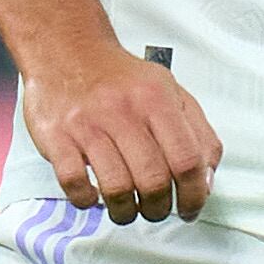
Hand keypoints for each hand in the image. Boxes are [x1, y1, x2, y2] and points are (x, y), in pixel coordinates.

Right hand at [27, 45, 223, 222]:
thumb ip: (198, 134)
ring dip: (125, 212)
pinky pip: (74, 182)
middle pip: (153, 179)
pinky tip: (93, 196)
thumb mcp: (171, 92)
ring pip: (117, 188)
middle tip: (155, 211)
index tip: (190, 209)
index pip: (187, 159)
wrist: (66, 51)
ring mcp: (87, 124)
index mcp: (157, 100)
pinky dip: (87, 200)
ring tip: (126, 210)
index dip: (194, 194)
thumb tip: (207, 182)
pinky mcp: (56, 136)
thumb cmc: (122, 79)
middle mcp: (123, 110)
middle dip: (159, 208)